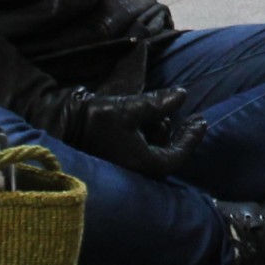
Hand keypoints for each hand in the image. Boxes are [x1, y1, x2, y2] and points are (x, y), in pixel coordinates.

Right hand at [23, 85, 205, 178]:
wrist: (64, 122)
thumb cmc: (97, 119)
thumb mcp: (130, 109)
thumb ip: (157, 104)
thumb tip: (182, 95)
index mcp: (141, 163)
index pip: (176, 157)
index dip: (191, 140)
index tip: (201, 121)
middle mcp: (134, 169)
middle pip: (167, 155)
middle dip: (178, 136)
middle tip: (190, 118)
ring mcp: (125, 164)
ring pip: (155, 151)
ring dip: (162, 133)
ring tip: (161, 113)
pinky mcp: (117, 157)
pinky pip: (142, 149)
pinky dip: (149, 135)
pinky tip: (146, 119)